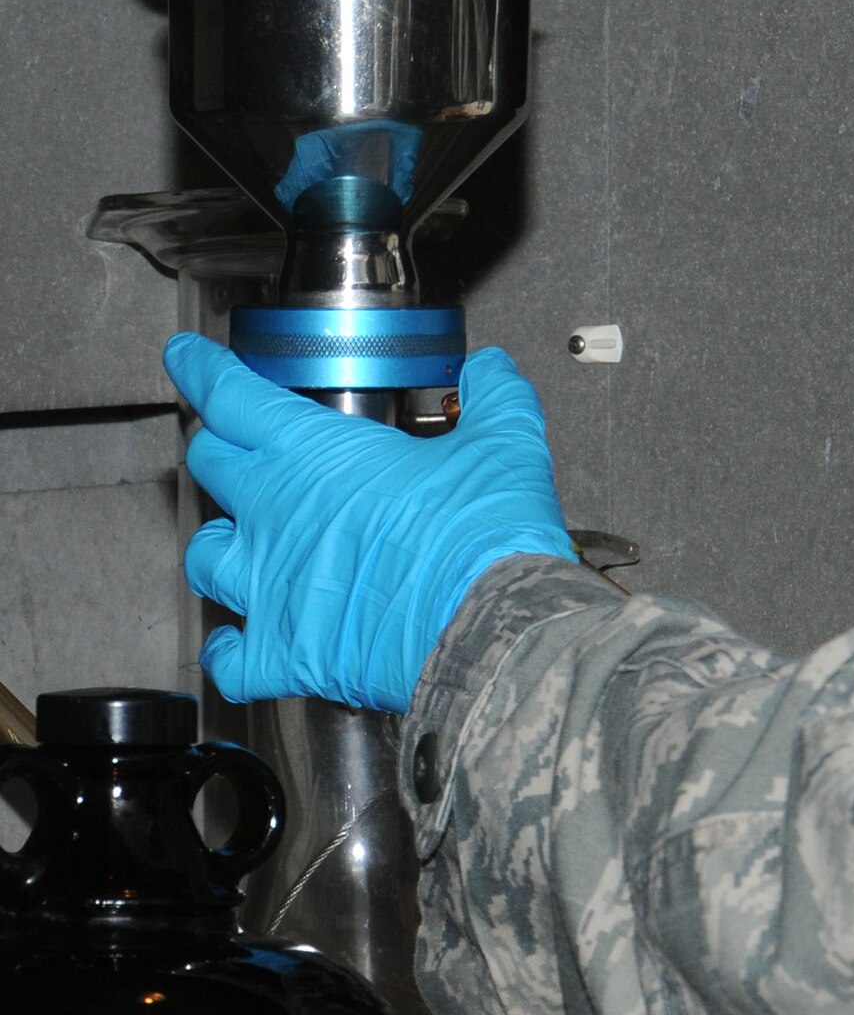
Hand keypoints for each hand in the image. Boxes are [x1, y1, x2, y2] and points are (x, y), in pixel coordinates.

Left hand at [171, 336, 575, 712]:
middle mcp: (277, 513)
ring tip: (236, 539)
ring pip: (205, 556)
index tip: (188, 357)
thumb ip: (493, 394)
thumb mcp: (504, 441)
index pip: (234, 397)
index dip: (204, 371)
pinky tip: (235, 644)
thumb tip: (490, 370)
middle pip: (210, 465)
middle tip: (230, 441)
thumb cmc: (485, 532)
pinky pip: (228, 657)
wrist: (486, 625)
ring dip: (218, 542)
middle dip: (216, 446)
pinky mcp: (283, 654)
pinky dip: (227, 650)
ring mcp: (271, 587)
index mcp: (317, 453)